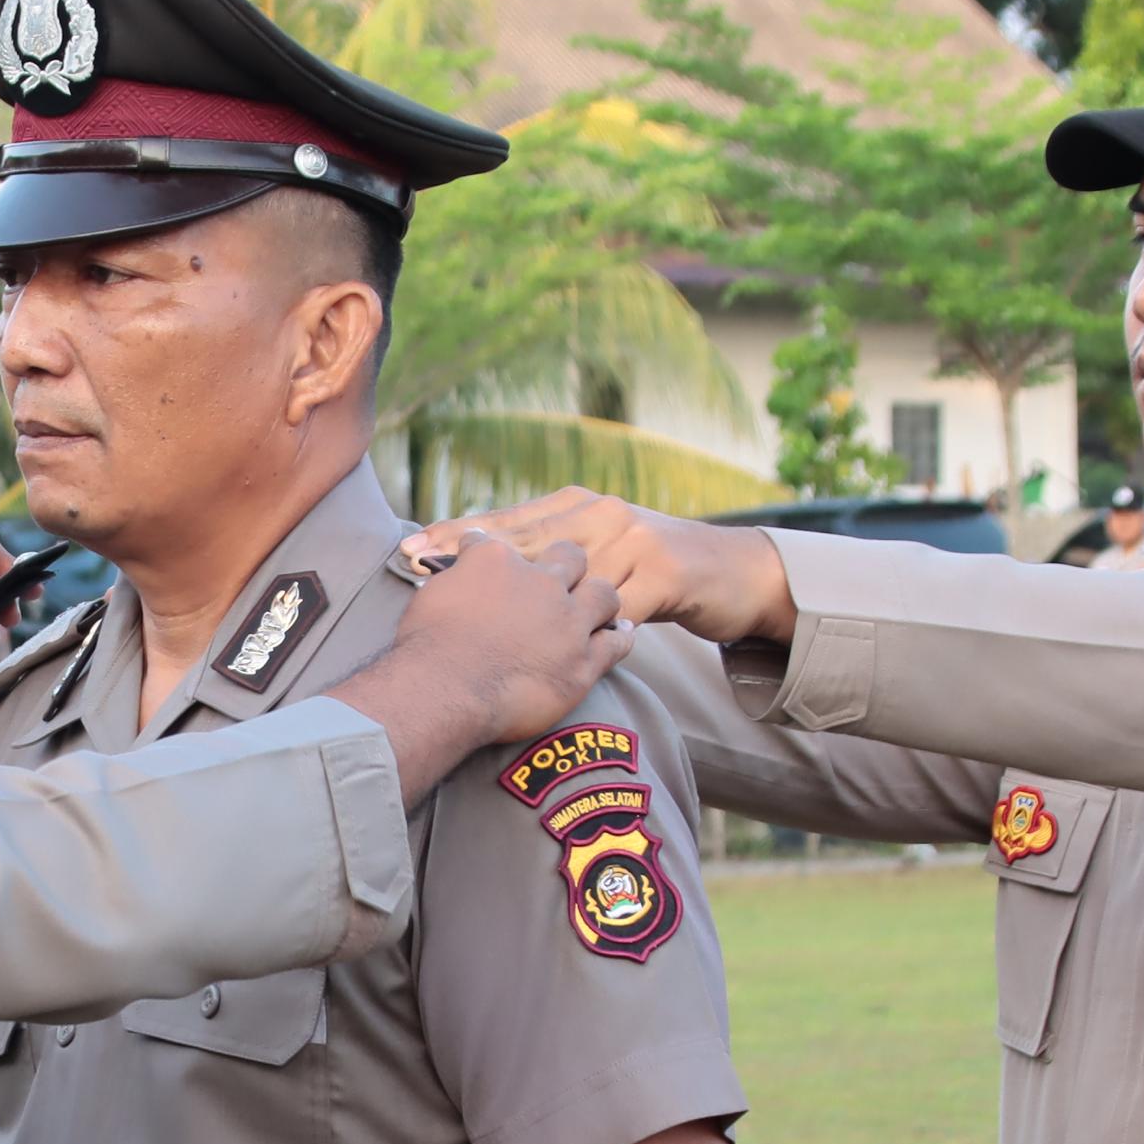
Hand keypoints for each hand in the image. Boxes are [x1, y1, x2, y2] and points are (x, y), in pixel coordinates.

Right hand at [327, 529, 630, 802]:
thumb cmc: (426, 644)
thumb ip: (452, 574)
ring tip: (601, 603)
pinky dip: (621, 636)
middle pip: (571, 557)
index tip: (512, 562)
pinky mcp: (584, 662)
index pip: (511, 539)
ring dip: (601, 596)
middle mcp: (541, 583)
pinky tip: (622, 633)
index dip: (513, 550)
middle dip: (570, 561)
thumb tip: (447, 563)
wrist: (444, 689)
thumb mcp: (432, 592)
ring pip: (603, 594)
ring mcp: (567, 622)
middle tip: (567, 573)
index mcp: (499, 559)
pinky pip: (617, 643)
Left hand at [400, 491, 791, 648]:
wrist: (732, 572)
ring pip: (563, 568)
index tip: (412, 548)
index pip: (509, 520)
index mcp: (579, 505)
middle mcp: (601, 514)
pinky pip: (613, 602)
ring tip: (467, 605)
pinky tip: (546, 638)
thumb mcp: (600, 555)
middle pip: (524, 538)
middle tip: (418, 565)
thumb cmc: (654, 571)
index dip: (460, 534)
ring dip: (514, 590)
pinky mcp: (663, 572)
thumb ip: (552, 561)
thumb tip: (483, 573)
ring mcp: (633, 540)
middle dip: (469, 553)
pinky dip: (579, 621)